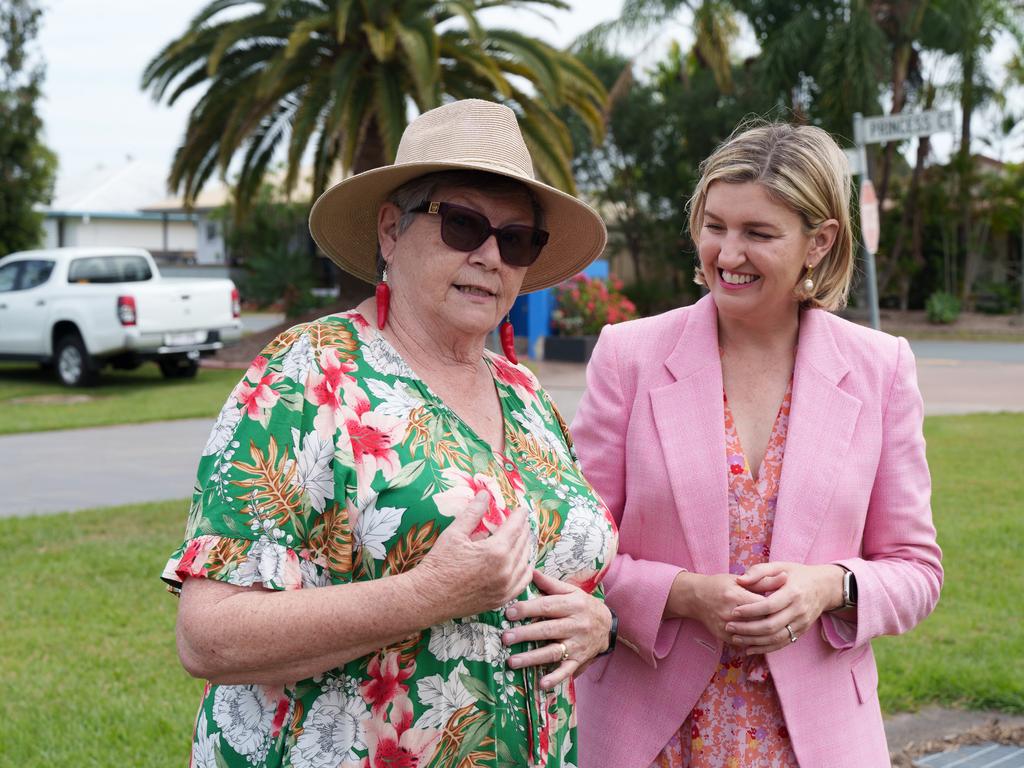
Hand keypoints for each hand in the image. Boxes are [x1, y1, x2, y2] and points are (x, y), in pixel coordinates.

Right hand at [416, 491, 532, 617]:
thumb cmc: (439, 563)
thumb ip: (473, 513)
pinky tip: (522, 562)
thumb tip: (484, 494)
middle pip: (523, 543)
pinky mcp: (502, 599)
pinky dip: (525, 569)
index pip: (515, 527)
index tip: (521, 509)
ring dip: (525, 547)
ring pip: (525, 562)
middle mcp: (506, 570)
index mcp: (496, 551)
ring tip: (522, 538)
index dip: (519, 516)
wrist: (428, 598)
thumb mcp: (454, 533)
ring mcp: (506, 587)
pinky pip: (522, 582)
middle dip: (523, 530)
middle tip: (521, 521)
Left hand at [501, 570, 611, 689]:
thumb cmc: (583, 605)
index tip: (509, 612)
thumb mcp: (571, 591)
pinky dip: (555, 678)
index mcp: (572, 605)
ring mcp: (577, 644)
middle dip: (525, 634)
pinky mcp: (579, 660)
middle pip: (548, 630)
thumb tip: (529, 571)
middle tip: (505, 637)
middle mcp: (576, 625)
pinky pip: (566, 670)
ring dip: (532, 658)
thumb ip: (550, 584)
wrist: (608, 625)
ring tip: (512, 662)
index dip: (528, 609)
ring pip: (553, 652)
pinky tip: (541, 684)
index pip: (548, 606)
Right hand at [666, 571, 776, 644]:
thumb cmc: (719, 585)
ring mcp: (725, 627)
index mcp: (735, 596)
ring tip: (779, 627)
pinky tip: (766, 636)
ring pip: (755, 635)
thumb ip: (763, 581)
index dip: (778, 606)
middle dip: (775, 620)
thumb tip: (785, 576)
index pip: (764, 606)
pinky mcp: (724, 637)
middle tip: (785, 617)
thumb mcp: (739, 580)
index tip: (786, 604)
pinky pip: (746, 643)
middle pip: (761, 622)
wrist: (695, 598)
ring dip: (768, 632)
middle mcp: (729, 614)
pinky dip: (757, 641)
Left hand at [726, 562, 844, 653]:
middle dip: (748, 629)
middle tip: (729, 627)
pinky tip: (749, 649)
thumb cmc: (797, 574)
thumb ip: (759, 572)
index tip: (734, 611)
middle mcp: (799, 610)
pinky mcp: (801, 632)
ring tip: (735, 638)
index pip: (769, 605)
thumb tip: (739, 580)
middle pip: (772, 625)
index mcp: (793, 592)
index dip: (750, 610)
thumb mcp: (780, 566)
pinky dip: (765, 648)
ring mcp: (802, 623)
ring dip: (754, 641)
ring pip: (776, 638)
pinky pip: (782, 644)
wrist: (824, 587)